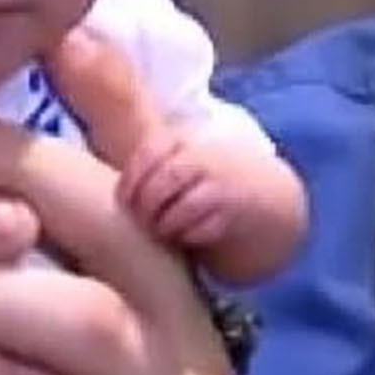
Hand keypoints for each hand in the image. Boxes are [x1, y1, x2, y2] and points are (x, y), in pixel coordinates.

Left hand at [118, 126, 241, 247]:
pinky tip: (186, 235)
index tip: (123, 201)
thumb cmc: (206, 175)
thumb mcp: (181, 155)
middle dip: (146, 206)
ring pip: (183, 207)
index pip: (149, 154)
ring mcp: (224, 183)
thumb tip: (110, 180)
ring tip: (161, 230)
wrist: (264, 190)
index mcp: (185, 140)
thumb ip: (150, 160)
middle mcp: (205, 158)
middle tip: (141, 221)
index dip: (130, 181)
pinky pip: (204, 227)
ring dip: (165, 224)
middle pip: (163, 182)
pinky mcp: (237, 210)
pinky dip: (189, 235)